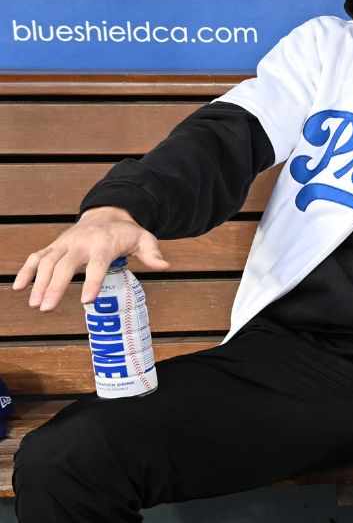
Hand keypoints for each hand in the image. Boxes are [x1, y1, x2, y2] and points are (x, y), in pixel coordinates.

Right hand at [12, 206, 169, 311]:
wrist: (107, 214)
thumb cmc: (126, 232)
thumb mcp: (145, 238)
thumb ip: (152, 253)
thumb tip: (165, 266)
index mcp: (104, 244)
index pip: (96, 265)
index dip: (91, 282)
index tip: (86, 301)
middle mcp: (81, 243)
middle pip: (64, 266)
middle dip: (54, 287)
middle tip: (47, 308)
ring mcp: (65, 244)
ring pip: (46, 262)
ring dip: (38, 282)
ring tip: (35, 304)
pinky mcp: (55, 245)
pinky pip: (37, 257)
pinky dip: (26, 270)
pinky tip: (18, 287)